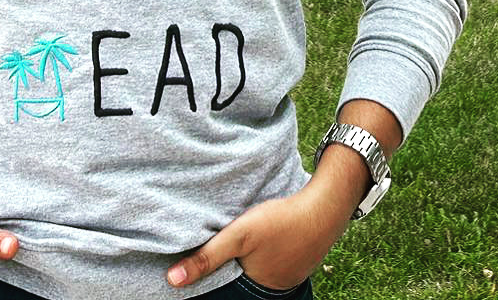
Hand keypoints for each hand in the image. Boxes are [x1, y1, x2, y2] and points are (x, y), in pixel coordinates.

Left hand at [166, 179, 351, 290]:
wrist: (325, 206)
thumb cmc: (282, 222)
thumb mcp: (239, 235)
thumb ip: (207, 257)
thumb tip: (172, 280)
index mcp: (255, 290)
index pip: (223, 289)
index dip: (211, 278)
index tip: (197, 265)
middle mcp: (270, 289)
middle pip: (238, 281)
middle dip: (227, 269)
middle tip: (223, 249)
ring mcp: (285, 276)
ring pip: (253, 270)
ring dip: (244, 260)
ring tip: (239, 243)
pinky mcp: (293, 261)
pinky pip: (269, 262)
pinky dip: (261, 253)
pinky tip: (261, 238)